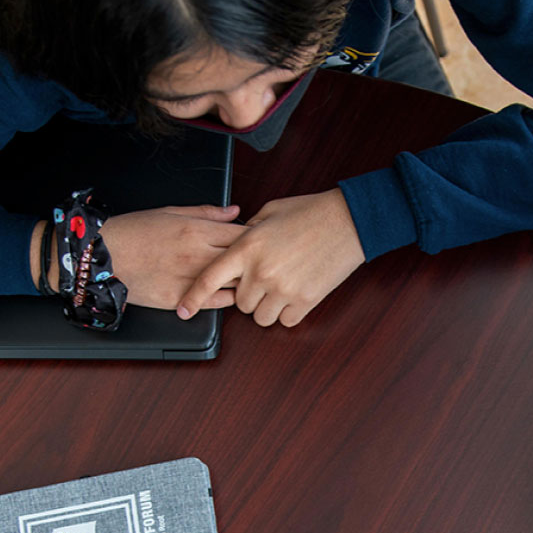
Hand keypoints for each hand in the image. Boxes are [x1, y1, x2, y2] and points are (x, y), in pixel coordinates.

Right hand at [98, 204, 244, 310]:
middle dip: (253, 261)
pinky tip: (225, 293)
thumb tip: (234, 212)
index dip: (254, 239)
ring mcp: (189, 278)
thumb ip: (207, 213)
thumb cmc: (134, 231)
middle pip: (243, 260)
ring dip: (242, 281)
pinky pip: (216, 303)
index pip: (242, 235)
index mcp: (196, 230)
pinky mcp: (180, 298)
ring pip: (234, 284)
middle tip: (255, 262)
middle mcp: (197, 255)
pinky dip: (226, 299)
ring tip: (242, 278)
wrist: (104, 255)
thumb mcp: (171, 212)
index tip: (256, 241)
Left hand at [176, 189, 364, 326]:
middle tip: (264, 279)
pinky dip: (289, 312)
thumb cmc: (311, 212)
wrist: (349, 221)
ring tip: (281, 287)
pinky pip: (286, 320)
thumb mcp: (270, 212)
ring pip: (261, 317)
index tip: (183, 310)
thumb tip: (237, 240)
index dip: (193, 296)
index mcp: (247, 246)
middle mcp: (261, 271)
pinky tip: (296, 293)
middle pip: (240, 303)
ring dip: (267, 307)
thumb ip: (248, 230)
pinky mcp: (305, 300)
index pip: (210, 277)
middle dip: (249, 294)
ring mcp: (283, 288)